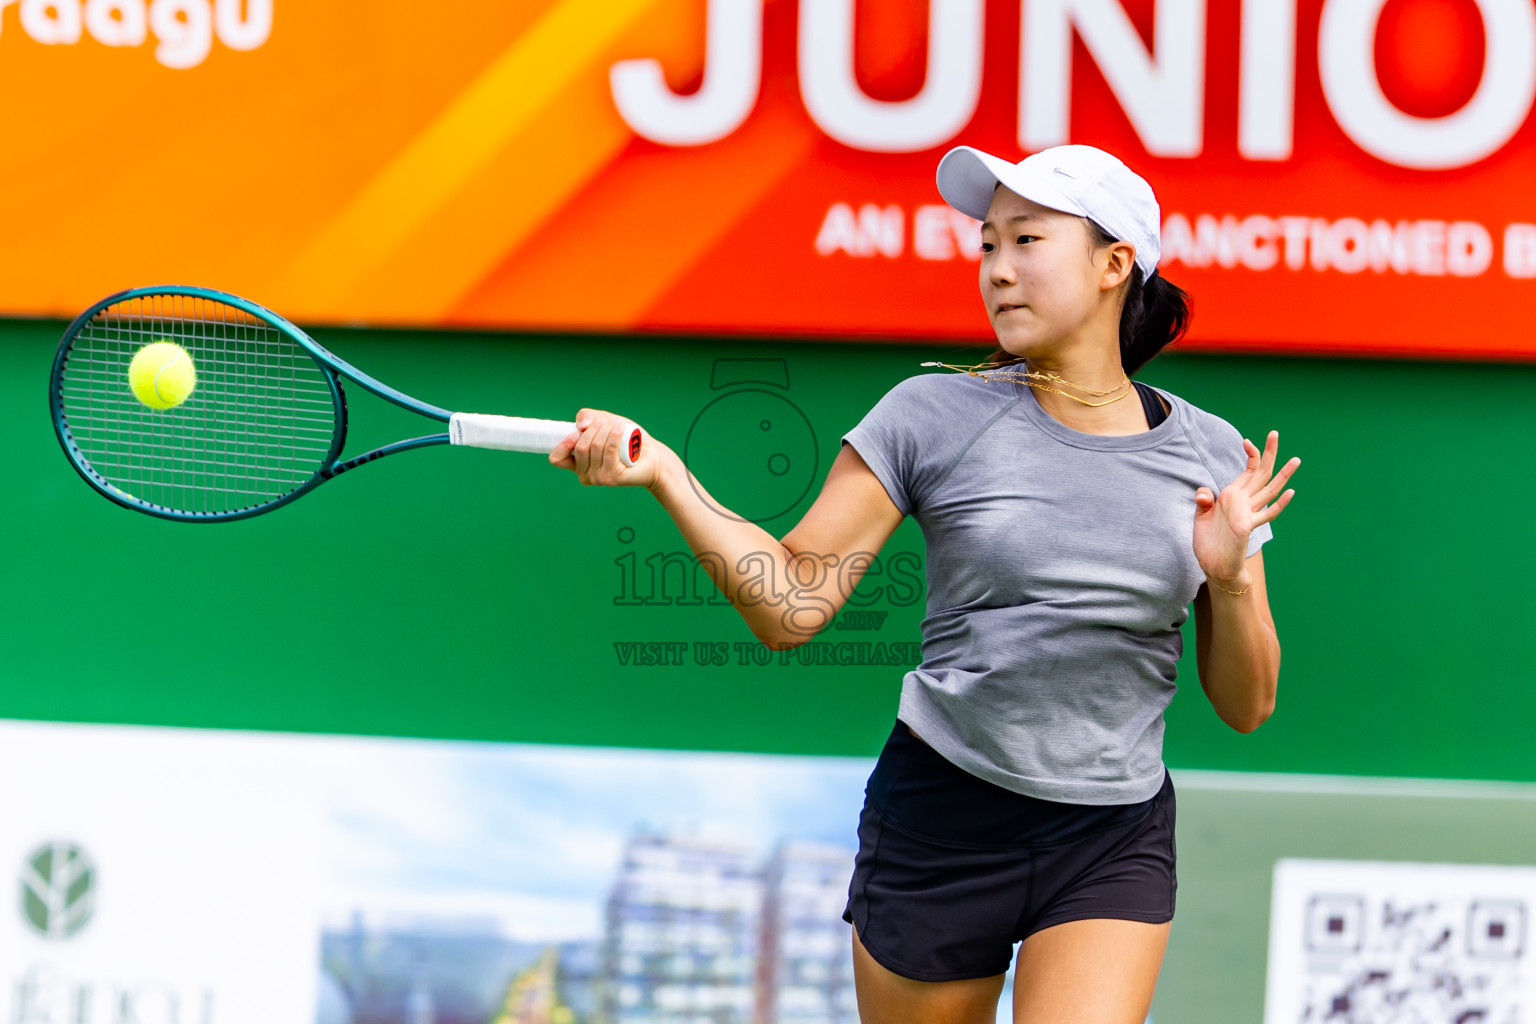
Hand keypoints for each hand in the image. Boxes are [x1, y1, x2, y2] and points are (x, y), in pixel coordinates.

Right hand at [549, 407, 658, 488]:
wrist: (651, 455)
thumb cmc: (626, 439)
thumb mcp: (604, 422)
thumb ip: (588, 417)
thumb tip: (582, 425)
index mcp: (577, 463)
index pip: (557, 458)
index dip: (564, 443)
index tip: (576, 432)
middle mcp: (584, 474)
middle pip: (580, 447)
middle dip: (593, 429)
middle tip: (607, 423)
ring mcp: (597, 478)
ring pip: (595, 447)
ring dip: (606, 430)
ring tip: (618, 426)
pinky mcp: (612, 478)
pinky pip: (609, 450)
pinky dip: (614, 436)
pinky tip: (621, 429)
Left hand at [1193, 430, 1298, 586]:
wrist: (1214, 564)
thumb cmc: (1209, 541)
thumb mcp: (1201, 516)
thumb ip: (1204, 501)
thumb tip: (1204, 493)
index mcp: (1233, 495)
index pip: (1248, 470)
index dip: (1250, 455)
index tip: (1247, 440)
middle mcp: (1244, 502)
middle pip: (1261, 474)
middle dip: (1269, 454)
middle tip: (1275, 434)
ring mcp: (1248, 513)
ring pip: (1269, 490)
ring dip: (1283, 476)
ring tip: (1295, 460)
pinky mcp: (1247, 527)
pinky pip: (1266, 514)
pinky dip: (1278, 504)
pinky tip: (1289, 493)